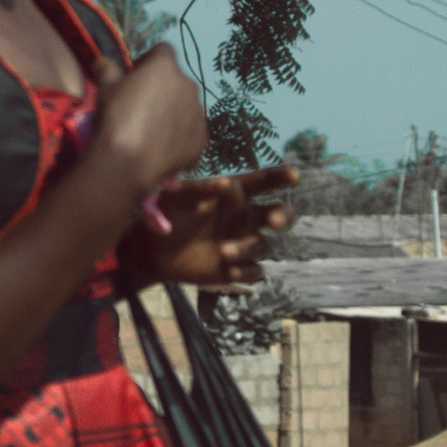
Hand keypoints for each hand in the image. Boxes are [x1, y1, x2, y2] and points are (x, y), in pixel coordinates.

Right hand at [88, 44, 206, 197]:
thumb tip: (105, 61)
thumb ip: (107, 68)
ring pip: (186, 105)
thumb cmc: (117, 117)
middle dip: (162, 88)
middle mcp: (189, 85)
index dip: (148, 60)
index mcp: (166, 67)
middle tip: (141, 105)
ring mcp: (199, 113)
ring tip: (152, 129)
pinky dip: (180, 134)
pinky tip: (162, 146)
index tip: (135, 75)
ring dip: (173, 110)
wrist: (129, 162)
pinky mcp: (202, 139)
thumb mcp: (104, 88)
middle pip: (176, 80)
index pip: (163, 50)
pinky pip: (191, 130)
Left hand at [144, 166, 298, 286]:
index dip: (279, 177)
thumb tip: (224, 182)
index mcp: (234, 195)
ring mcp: (242, 243)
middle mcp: (244, 218)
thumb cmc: (166, 214)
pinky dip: (245, 271)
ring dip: (246, 249)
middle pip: (279, 214)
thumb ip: (198, 188)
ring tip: (223, 251)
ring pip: (261, 246)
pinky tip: (229, 270)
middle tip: (275, 221)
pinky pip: (253, 271)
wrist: (153, 249)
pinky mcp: (235, 268)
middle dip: (283, 216)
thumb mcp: (176, 196)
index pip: (262, 183)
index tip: (293, 176)